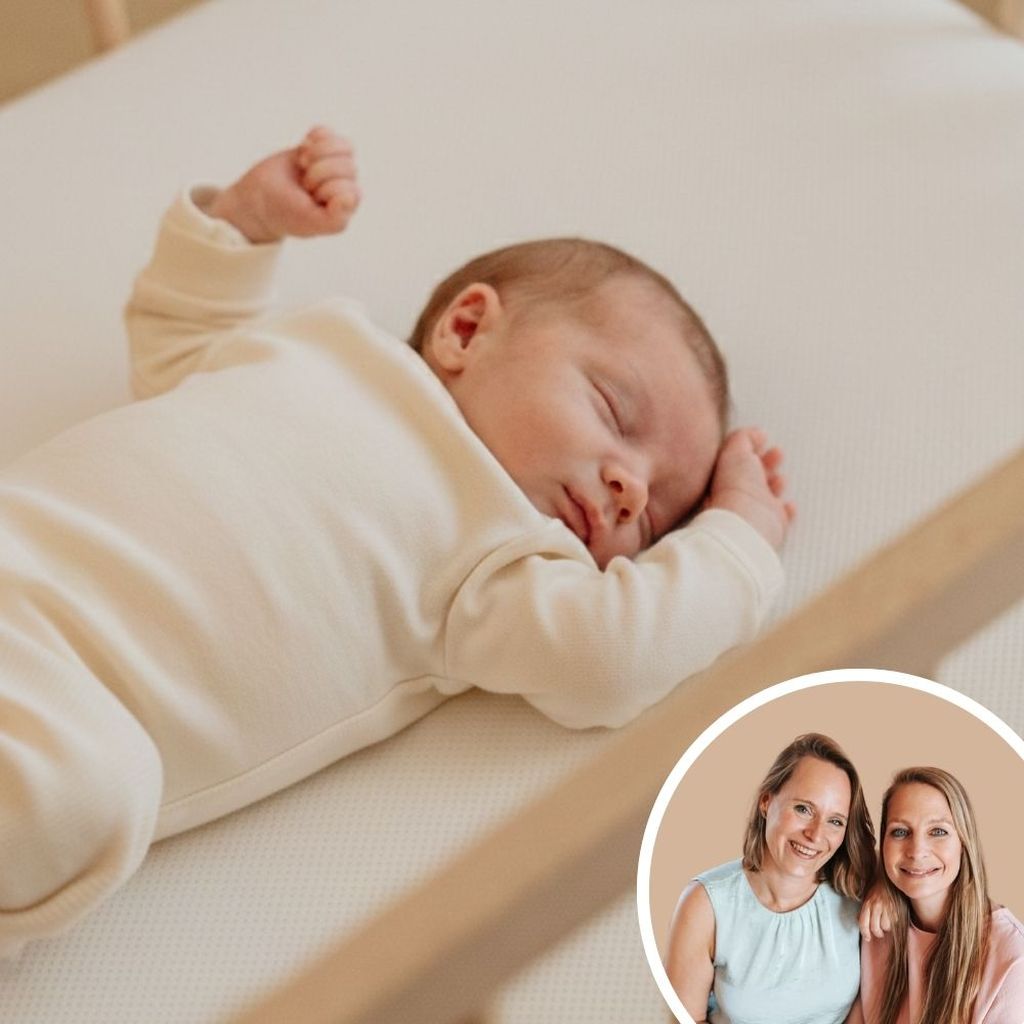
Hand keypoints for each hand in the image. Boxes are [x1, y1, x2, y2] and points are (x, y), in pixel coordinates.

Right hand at [206, 126, 360, 242]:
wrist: (260, 196)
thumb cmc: (284, 212)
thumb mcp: (308, 221)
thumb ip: (334, 219)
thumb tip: (351, 198)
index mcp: (346, 207)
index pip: (350, 189)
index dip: (325, 190)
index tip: (309, 199)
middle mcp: (346, 186)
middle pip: (348, 166)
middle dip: (318, 173)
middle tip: (304, 185)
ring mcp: (336, 166)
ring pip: (345, 146)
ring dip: (317, 153)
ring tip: (304, 165)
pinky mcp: (323, 148)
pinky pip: (328, 132)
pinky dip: (313, 137)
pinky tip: (303, 151)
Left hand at [706, 427, 794, 550]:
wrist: (745, 523)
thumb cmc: (736, 488)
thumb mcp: (734, 451)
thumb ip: (743, 437)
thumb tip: (757, 433)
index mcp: (725, 478)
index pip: (738, 461)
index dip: (750, 449)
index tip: (763, 440)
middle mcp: (738, 496)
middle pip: (754, 476)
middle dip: (767, 462)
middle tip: (777, 453)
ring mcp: (755, 511)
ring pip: (768, 495)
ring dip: (777, 483)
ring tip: (781, 477)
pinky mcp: (772, 525)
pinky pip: (782, 517)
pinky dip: (788, 510)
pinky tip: (790, 505)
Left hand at [859, 881, 893, 941]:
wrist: (886, 880)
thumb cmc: (875, 891)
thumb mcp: (866, 899)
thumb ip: (863, 911)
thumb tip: (860, 923)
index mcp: (867, 904)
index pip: (863, 922)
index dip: (865, 933)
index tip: (868, 938)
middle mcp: (875, 906)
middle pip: (875, 928)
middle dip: (877, 933)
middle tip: (879, 932)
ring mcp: (886, 908)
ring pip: (885, 927)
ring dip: (885, 928)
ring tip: (885, 924)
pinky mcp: (895, 909)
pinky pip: (894, 921)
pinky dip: (893, 923)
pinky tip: (891, 918)